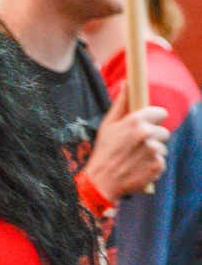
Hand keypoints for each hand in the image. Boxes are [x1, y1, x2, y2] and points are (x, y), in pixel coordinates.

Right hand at [85, 83, 168, 201]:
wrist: (101, 182)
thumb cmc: (103, 152)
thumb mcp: (108, 125)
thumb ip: (121, 103)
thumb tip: (127, 82)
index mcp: (136, 121)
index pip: (161, 113)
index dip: (154, 120)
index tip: (147, 126)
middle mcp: (147, 134)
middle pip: (163, 132)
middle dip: (153, 139)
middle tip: (136, 148)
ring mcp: (153, 151)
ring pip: (162, 149)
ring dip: (152, 154)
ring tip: (135, 160)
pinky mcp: (157, 166)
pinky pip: (161, 163)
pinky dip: (152, 167)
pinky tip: (139, 169)